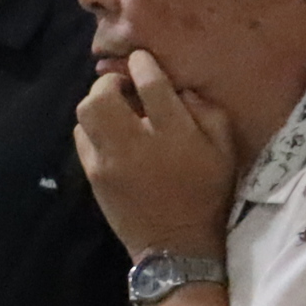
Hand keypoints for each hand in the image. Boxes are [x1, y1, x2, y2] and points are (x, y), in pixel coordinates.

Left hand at [74, 49, 239, 262]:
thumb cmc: (207, 195)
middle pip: (102, 96)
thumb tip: (180, 88)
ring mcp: (108, 161)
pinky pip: (81, 138)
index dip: (143, 65)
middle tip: (123, 85)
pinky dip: (91, 128)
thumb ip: (207, 113)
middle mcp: (135, 143)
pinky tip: (108, 133)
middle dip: (109, 82)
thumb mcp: (224, 152)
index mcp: (174, 134)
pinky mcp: (93, 176)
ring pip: (85, 114)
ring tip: (115, 107)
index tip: (142, 59)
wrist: (177, 246)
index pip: (150, 85)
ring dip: (97, 103)